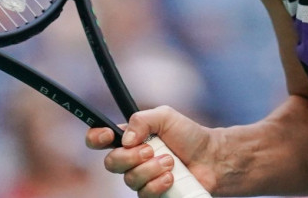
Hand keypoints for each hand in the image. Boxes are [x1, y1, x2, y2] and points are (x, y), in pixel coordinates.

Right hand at [85, 105, 215, 197]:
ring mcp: (141, 179)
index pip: (99, 139)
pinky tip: (171, 177)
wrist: (210, 158)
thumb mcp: (165, 117)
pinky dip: (158, 183)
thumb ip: (141, 120)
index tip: (108, 136)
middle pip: (110, 163)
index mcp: (130, 138)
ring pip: (129, 179)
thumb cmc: (188, 135)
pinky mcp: (152, 194)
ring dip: (151, 169)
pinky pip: (144, 194)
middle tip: (151, 150)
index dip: (96, 138)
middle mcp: (131, 160)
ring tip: (170, 161)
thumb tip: (125, 139)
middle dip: (131, 156)